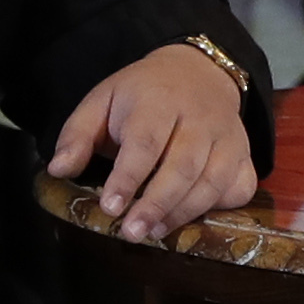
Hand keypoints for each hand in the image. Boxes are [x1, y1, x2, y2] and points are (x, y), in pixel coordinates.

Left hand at [49, 42, 257, 243]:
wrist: (198, 71)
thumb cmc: (141, 94)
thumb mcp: (102, 100)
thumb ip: (78, 135)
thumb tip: (58, 169)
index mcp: (158, 101)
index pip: (145, 142)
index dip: (128, 177)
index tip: (110, 206)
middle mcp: (199, 118)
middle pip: (183, 166)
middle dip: (157, 203)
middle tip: (132, 232)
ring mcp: (228, 137)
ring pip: (213, 181)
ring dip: (183, 212)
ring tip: (153, 231)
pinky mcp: (245, 154)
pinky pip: (240, 187)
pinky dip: (220, 207)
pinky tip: (192, 218)